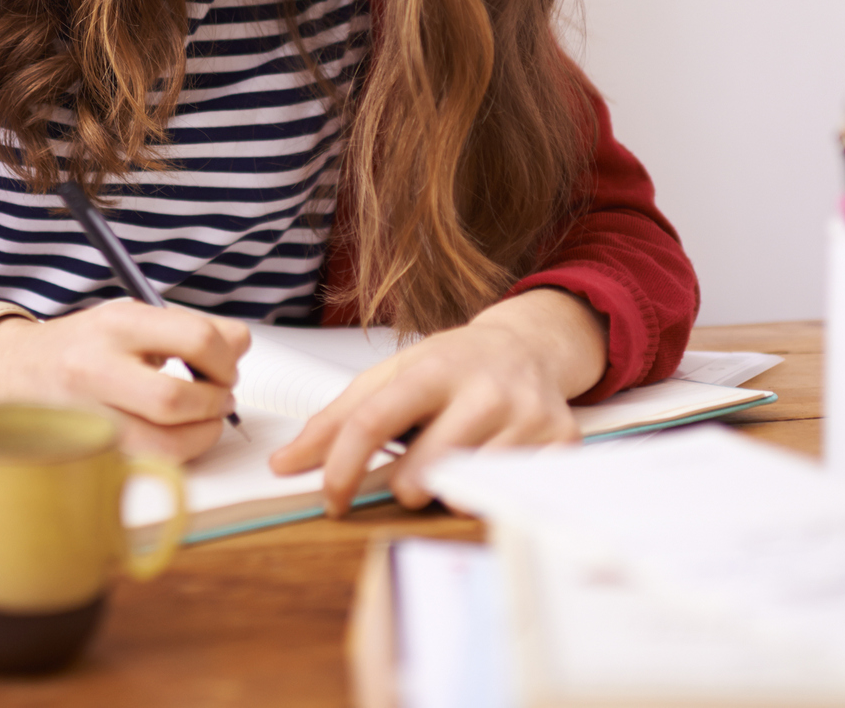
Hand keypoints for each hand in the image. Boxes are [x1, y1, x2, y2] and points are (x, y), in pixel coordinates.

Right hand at [0, 296, 250, 462]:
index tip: (227, 366)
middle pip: (178, 399)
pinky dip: (174, 455)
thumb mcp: (131, 317)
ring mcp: (87, 413)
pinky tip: (174, 437)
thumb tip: (241, 345)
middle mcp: (96, 366)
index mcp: (116, 323)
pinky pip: (145, 463)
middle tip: (220, 397)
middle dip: (215, 403)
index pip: (196, 339)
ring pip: (164, 445)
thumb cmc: (83, 345)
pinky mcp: (85, 450)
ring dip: (201, 437)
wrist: (11, 371)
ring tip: (202, 420)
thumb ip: (191, 327)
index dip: (227, 359)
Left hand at [266, 288, 607, 513]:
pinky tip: (487, 471)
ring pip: (470, 487)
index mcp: (434, 367)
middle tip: (406, 481)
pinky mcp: (561, 443)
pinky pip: (510, 494)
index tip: (331, 497)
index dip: (344, 466)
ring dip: (447, 493)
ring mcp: (528, 417)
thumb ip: (336, 419)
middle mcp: (485, 389)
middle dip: (404, 486)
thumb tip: (283, 463)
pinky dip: (489, 495)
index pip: (375, 420)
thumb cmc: (452, 365)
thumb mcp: (392, 375)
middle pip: (426, 466)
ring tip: (449, 468)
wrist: (529, 346)